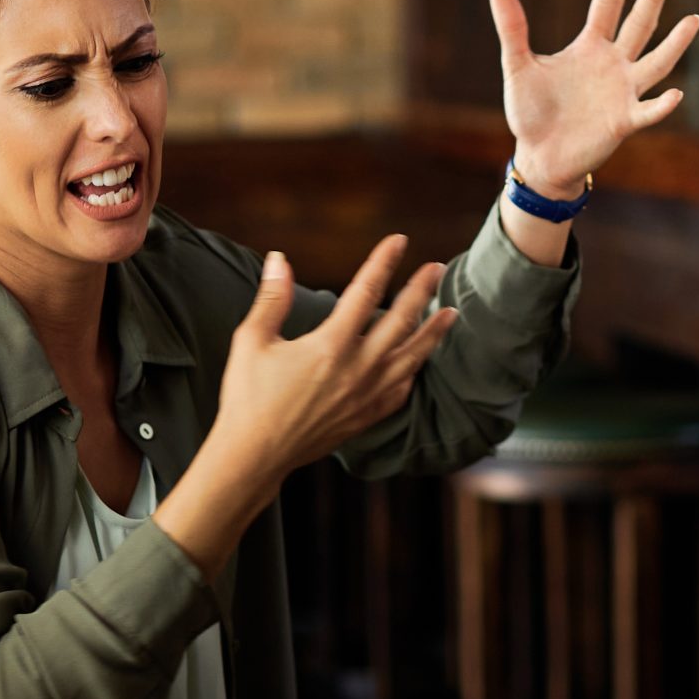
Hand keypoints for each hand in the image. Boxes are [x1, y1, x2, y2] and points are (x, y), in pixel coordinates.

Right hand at [212, 236, 457, 485]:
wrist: (254, 456)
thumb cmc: (248, 398)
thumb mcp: (251, 341)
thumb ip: (272, 298)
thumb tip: (281, 259)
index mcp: (330, 345)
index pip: (365, 291)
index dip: (383, 262)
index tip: (398, 241)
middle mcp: (357, 369)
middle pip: (401, 321)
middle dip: (422, 291)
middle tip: (437, 268)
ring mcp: (365, 396)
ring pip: (411, 358)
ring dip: (432, 333)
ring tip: (450, 313)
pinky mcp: (365, 418)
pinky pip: (401, 391)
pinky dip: (413, 372)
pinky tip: (418, 363)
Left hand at [493, 0, 698, 196]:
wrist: (539, 156)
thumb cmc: (531, 112)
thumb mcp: (518, 67)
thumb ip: (513, 30)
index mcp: (588, 47)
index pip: (606, 4)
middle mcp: (612, 64)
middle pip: (638, 24)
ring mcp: (623, 91)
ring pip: (657, 62)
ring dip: (675, 43)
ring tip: (694, 20)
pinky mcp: (624, 121)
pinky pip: (648, 111)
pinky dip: (662, 105)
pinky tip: (675, 95)